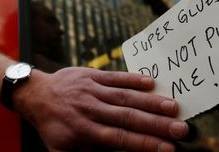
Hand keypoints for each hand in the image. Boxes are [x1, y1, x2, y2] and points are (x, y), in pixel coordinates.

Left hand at [12, 67, 190, 151]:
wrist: (36, 95)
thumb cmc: (54, 129)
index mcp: (84, 132)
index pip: (119, 139)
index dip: (144, 144)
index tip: (168, 149)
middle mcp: (90, 110)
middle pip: (127, 117)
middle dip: (156, 124)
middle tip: (182, 130)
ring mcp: (91, 90)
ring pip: (124, 96)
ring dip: (151, 101)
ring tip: (175, 107)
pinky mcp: (91, 75)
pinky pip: (114, 76)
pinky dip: (133, 78)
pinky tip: (152, 82)